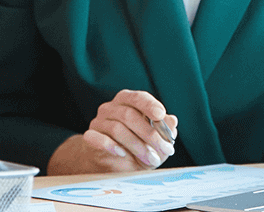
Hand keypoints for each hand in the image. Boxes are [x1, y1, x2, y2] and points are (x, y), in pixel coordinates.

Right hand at [46, 90, 178, 174]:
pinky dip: (111, 146)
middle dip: (150, 134)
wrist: (113, 165)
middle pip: (129, 115)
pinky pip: (98, 138)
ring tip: (151, 159)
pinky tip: (123, 153)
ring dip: (137, 146)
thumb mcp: (156, 140)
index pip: (138, 97)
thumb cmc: (138, 147)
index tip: (160, 115)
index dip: (150, 105)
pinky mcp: (90, 137)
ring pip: (117, 129)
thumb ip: (164, 130)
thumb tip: (172, 121)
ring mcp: (98, 121)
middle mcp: (111, 108)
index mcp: (127, 101)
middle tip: (165, 149)